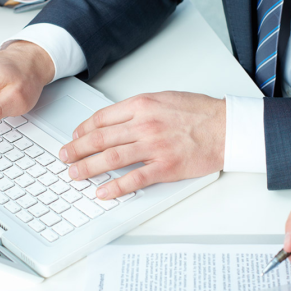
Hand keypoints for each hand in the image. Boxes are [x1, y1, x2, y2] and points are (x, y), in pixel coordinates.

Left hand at [58, 92, 225, 199]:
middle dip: (76, 150)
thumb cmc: (199, 112)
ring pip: (111, 158)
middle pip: (100, 139)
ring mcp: (153, 147)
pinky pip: (133, 179)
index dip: (83, 129)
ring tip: (75, 174)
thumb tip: (117, 120)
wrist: (225, 127)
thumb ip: (139, 108)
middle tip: (64, 157)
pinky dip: (115, 187)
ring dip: (88, 168)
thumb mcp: (164, 98)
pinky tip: (102, 192)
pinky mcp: (164, 167)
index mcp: (142, 105)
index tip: (76, 137)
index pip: (102, 118)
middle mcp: (144, 124)